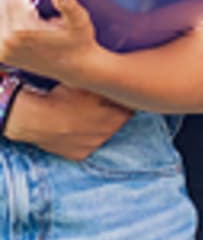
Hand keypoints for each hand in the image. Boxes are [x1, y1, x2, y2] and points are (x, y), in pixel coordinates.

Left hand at [0, 0, 105, 88]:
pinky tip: (26, 30)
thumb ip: (68, 4)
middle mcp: (5, 38)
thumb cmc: (79, 43)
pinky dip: (11, 22)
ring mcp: (1, 48)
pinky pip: (1, 25)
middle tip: (40, 10)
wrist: (75, 68)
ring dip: (14, 9)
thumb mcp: (80, 21)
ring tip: (34, 20)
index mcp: (22, 27)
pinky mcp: (0, 53)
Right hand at [5, 83, 131, 158]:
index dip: (124, 101)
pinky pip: (86, 146)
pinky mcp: (79, 155)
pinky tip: (73, 129)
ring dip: (98, 127)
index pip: (131, 109)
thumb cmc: (63, 97)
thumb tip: (123, 84)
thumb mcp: (91, 86)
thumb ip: (110, 87)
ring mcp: (94, 146)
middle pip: (118, 123)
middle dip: (112, 114)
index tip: (117, 95)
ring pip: (103, 135)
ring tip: (82, 117)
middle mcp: (109, 134)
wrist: (35, 117)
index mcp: (117, 116)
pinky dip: (83, 139)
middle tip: (98, 106)